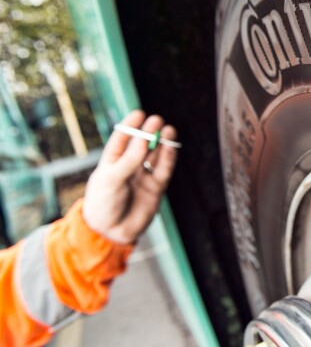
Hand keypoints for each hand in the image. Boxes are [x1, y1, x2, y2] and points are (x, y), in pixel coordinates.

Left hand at [82, 111, 178, 243]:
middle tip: (157, 120)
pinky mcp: (156, 187)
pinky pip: (164, 169)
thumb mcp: (111, 180)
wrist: (111, 232)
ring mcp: (143, 176)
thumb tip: (143, 141)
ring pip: (155, 155)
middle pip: (142, 145)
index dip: (131, 126)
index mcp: (112, 161)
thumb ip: (128, 161)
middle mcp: (129, 166)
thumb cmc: (102, 204)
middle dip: (150, 132)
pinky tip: (171, 147)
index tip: (139, 113)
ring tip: (168, 130)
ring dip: (162, 143)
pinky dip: (169, 158)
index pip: (122, 139)